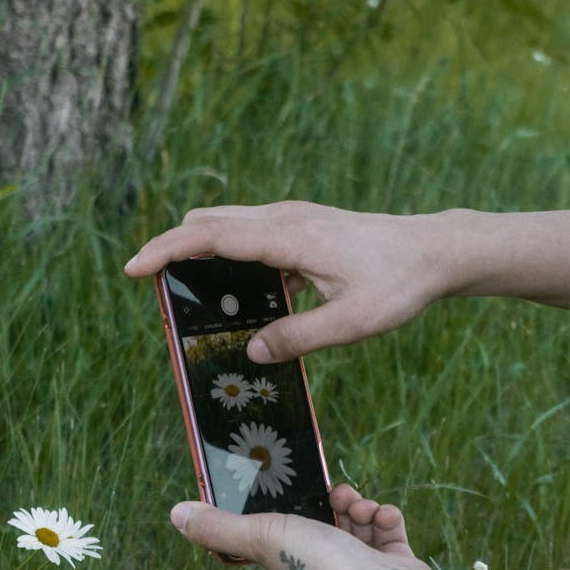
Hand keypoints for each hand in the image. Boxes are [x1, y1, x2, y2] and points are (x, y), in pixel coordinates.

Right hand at [125, 200, 453, 360]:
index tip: (133, 269)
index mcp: (289, 236)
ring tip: (189, 297)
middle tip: (150, 285)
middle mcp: (285, 218)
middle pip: (209, 223)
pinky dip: (231, 257)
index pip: (210, 236)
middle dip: (173, 249)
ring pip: (229, 226)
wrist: (435, 251)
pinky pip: (252, 235)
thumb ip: (299, 337)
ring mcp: (294, 218)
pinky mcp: (304, 226)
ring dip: (203, 252)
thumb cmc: (399, 284)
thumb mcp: (351, 323)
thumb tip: (251, 352)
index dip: (166, 251)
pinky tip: (241, 299)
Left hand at [170, 484, 431, 569]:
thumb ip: (220, 527)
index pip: (278, 539)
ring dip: (360, 508)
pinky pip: (385, 535)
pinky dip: (385, 521)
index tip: (297, 489)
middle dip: (331, 503)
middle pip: (320, 528)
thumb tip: (177, 513)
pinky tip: (385, 519)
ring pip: (355, 526)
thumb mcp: (264, 539)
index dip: (287, 510)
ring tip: (364, 508)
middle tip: (339, 495)